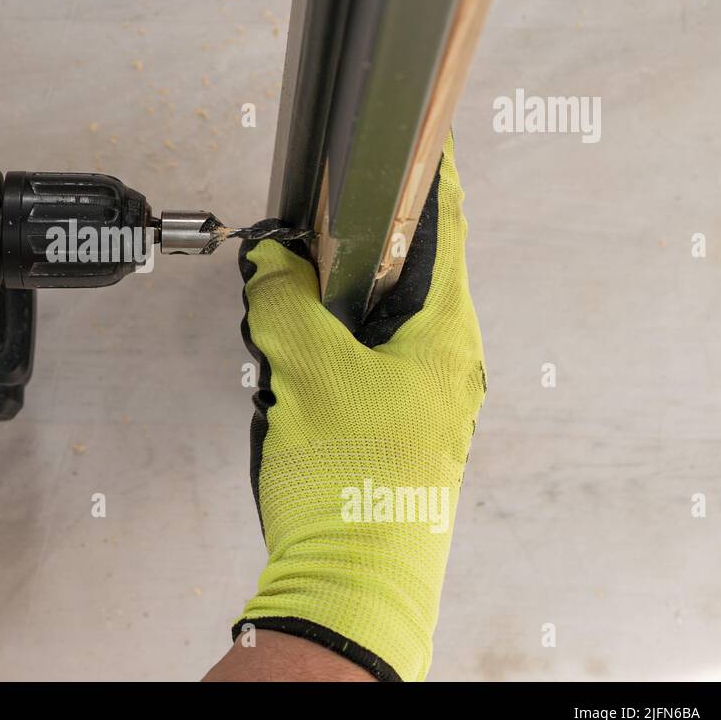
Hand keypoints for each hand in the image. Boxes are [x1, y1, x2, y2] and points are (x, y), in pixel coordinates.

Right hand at [233, 134, 484, 680]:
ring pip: (375, 328)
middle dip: (349, 258)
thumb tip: (273, 263)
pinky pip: (363, 370)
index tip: (421, 138)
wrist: (352, 581)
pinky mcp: (396, 432)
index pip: (444, 228)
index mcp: (445, 335)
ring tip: (286, 328)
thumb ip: (283, 301)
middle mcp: (448, 364)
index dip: (431, 176)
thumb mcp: (306, 369)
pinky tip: (291, 378)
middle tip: (305, 243)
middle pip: (404, 277)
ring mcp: (425, 401)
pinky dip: (327, 358)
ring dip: (329, 317)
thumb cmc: (351, 482)